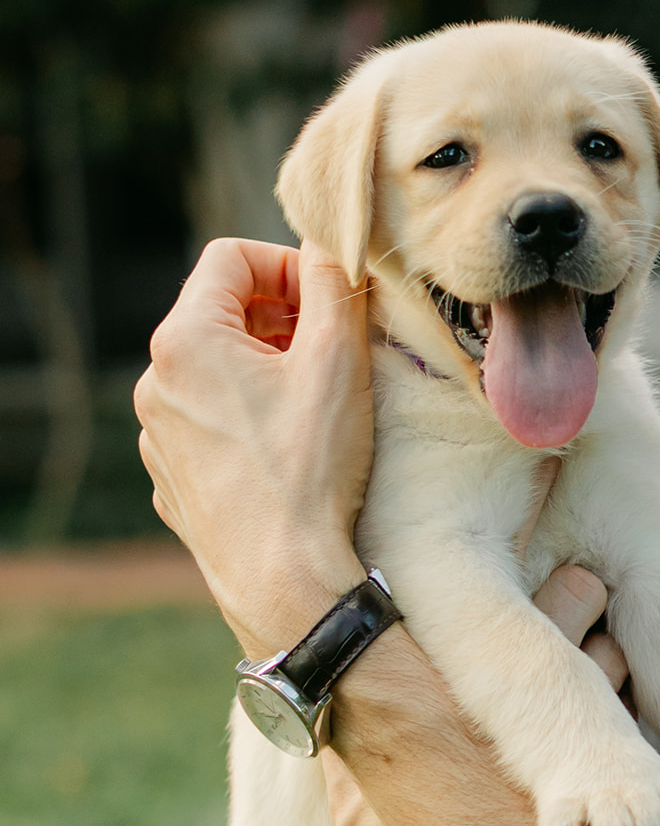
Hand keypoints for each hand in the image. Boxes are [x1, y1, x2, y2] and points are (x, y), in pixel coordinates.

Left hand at [134, 238, 371, 655]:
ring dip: (264, 367)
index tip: (330, 301)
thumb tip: (330, 246)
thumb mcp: (338, 360)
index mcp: (185, 340)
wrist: (283, 578)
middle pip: (220, 312)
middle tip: (332, 349)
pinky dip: (247, 414)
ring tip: (315, 401)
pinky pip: (209, 420)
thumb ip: (334, 284)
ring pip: (215, 369)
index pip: (231, 257)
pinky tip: (289, 447)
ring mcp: (158, 434)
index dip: (288, 265)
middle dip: (280, 317)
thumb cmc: (311, 469)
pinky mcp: (172, 476)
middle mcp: (155, 382)